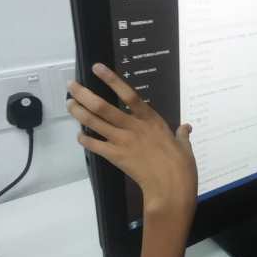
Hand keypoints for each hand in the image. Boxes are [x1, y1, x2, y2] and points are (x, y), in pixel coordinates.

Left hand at [67, 63, 197, 214]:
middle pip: (103, 107)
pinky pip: (95, 145)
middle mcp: (134, 127)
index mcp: (151, 120)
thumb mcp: (185, 146)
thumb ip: (182, 134)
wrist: (171, 188)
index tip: (97, 68)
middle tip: (71, 85)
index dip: (111, 80)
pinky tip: (79, 135)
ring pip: (95, 123)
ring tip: (69, 104)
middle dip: (84, 94)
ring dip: (79, 112)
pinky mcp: (116, 157)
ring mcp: (123, 142)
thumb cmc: (181, 166)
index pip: (128, 95)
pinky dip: (85, 140)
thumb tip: (186, 127)